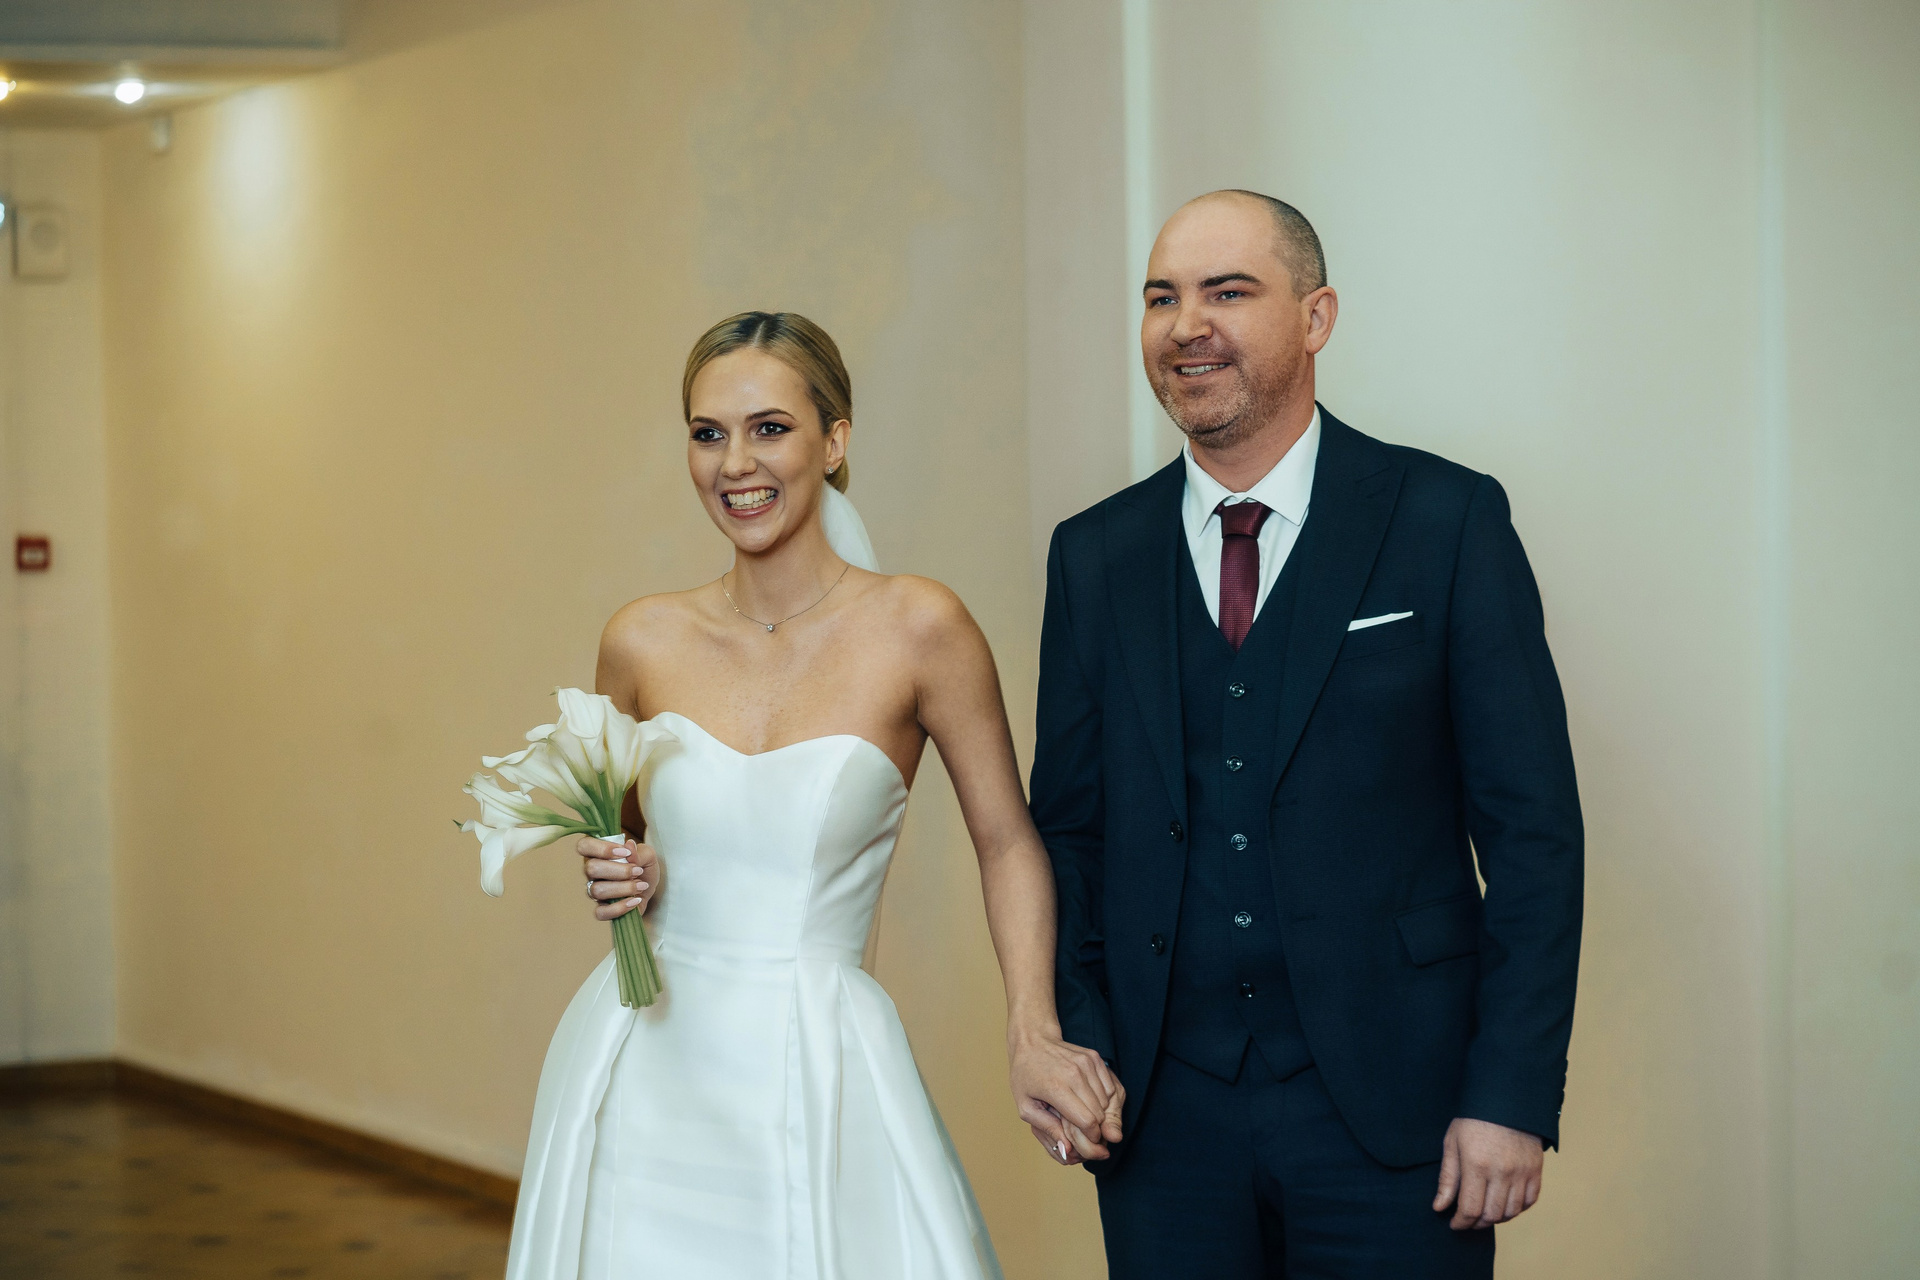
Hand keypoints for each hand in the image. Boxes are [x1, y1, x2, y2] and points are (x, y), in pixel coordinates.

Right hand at [579, 835, 659, 919]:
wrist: (650, 888)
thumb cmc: (643, 867)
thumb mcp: (647, 855)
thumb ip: (638, 851)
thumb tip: (629, 845)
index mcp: (597, 853)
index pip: (584, 846)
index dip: (602, 848)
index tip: (625, 852)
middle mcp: (592, 872)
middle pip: (591, 868)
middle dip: (619, 870)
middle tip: (638, 871)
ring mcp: (594, 891)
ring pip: (597, 890)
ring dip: (624, 888)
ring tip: (641, 885)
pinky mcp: (602, 909)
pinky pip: (600, 912)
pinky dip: (620, 908)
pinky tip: (635, 901)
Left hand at [1008, 1027, 1123, 1165]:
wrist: (1033, 1041)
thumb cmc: (1026, 1075)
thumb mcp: (1026, 1107)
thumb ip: (1047, 1129)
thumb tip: (1067, 1149)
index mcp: (1056, 1088)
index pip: (1088, 1121)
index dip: (1091, 1137)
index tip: (1087, 1140)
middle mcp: (1075, 1074)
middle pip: (1101, 1114)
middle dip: (1097, 1128)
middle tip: (1085, 1130)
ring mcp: (1087, 1064)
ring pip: (1108, 1101)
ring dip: (1102, 1113)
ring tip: (1085, 1113)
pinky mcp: (1095, 1058)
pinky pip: (1111, 1087)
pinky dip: (1105, 1099)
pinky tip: (1090, 1099)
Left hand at [1433, 1117, 1544, 1229]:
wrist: (1506, 1101)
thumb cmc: (1473, 1120)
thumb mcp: (1452, 1143)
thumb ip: (1447, 1178)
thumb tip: (1440, 1207)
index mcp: (1476, 1165)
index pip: (1470, 1209)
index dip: (1461, 1222)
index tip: (1453, 1224)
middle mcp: (1502, 1172)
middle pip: (1491, 1215)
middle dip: (1476, 1223)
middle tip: (1467, 1220)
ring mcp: (1522, 1172)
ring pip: (1511, 1212)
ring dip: (1496, 1218)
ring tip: (1484, 1213)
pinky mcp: (1536, 1170)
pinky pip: (1529, 1201)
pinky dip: (1517, 1209)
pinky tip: (1504, 1204)